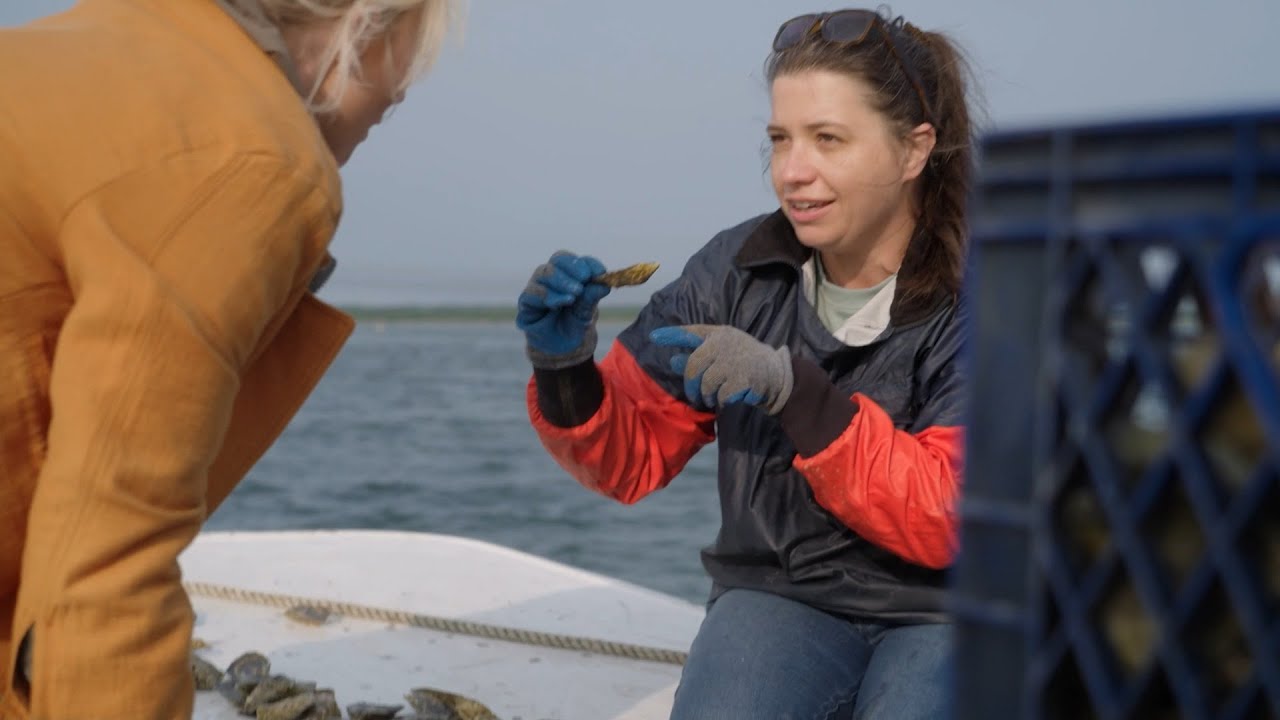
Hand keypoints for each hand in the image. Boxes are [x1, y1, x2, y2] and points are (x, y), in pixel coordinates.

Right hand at [517, 251, 610, 368]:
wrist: (558, 347)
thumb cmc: (572, 324)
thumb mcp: (586, 312)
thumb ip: (591, 298)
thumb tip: (604, 286)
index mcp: (569, 275)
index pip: (576, 261)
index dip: (588, 263)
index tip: (601, 272)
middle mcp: (552, 276)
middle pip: (558, 259)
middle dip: (573, 267)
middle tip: (584, 279)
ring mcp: (537, 286)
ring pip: (544, 272)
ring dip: (561, 281)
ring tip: (574, 295)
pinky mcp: (526, 301)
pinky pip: (532, 292)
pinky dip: (547, 295)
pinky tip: (557, 304)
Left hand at [649, 324, 793, 413]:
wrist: (776, 373)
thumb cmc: (743, 362)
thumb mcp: (721, 355)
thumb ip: (697, 357)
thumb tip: (673, 361)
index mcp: (718, 334)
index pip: (691, 332)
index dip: (672, 335)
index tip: (654, 337)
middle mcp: (725, 343)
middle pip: (694, 367)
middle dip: (691, 385)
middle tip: (696, 396)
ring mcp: (734, 360)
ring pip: (706, 384)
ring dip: (708, 395)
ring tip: (715, 396)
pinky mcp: (743, 378)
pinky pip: (721, 395)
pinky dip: (723, 400)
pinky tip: (732, 396)